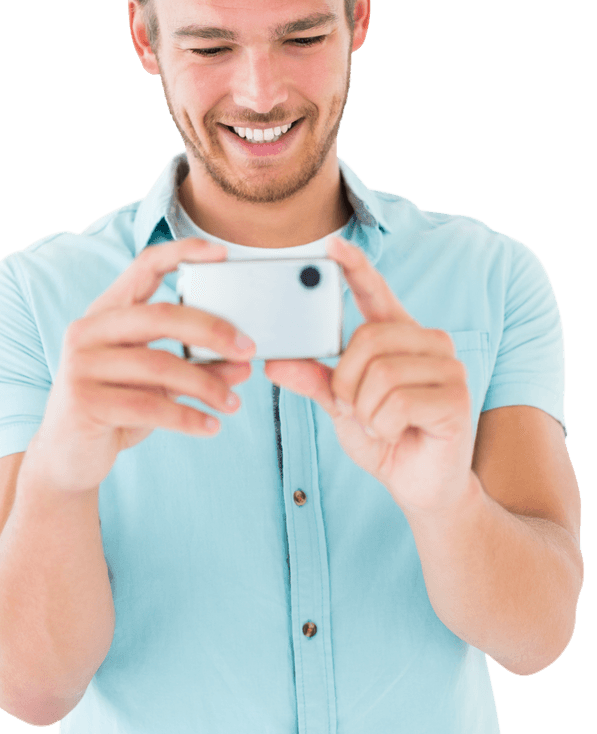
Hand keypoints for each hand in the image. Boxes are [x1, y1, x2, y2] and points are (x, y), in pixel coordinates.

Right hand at [31, 238, 255, 492]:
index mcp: (107, 312)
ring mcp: (82, 364)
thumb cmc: (117, 411)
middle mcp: (89, 330)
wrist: (67, 458)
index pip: (144, 266)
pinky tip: (210, 427)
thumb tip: (244, 363)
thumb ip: (197, 367)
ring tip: (232, 404)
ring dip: (206, 385)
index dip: (182, 252)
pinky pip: (149, 406)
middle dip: (212, 330)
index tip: (221, 253)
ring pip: (160, 365)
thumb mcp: (159, 385)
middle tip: (248, 349)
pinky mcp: (84, 401)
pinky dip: (187, 418)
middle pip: (161, 315)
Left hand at [264, 235, 474, 516]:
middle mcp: (430, 343)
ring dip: (365, 409)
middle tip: (353, 408)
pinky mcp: (456, 398)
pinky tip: (396, 434)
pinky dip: (382, 426)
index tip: (333, 247)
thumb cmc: (386, 438)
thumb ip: (313, 380)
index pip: (378, 293)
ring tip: (379, 423)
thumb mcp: (341, 406)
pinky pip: (396, 402)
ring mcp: (449, 368)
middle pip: (368, 338)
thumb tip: (276, 361)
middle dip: (346, 381)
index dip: (356, 268)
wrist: (421, 486)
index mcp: (401, 337)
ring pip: (381, 373)